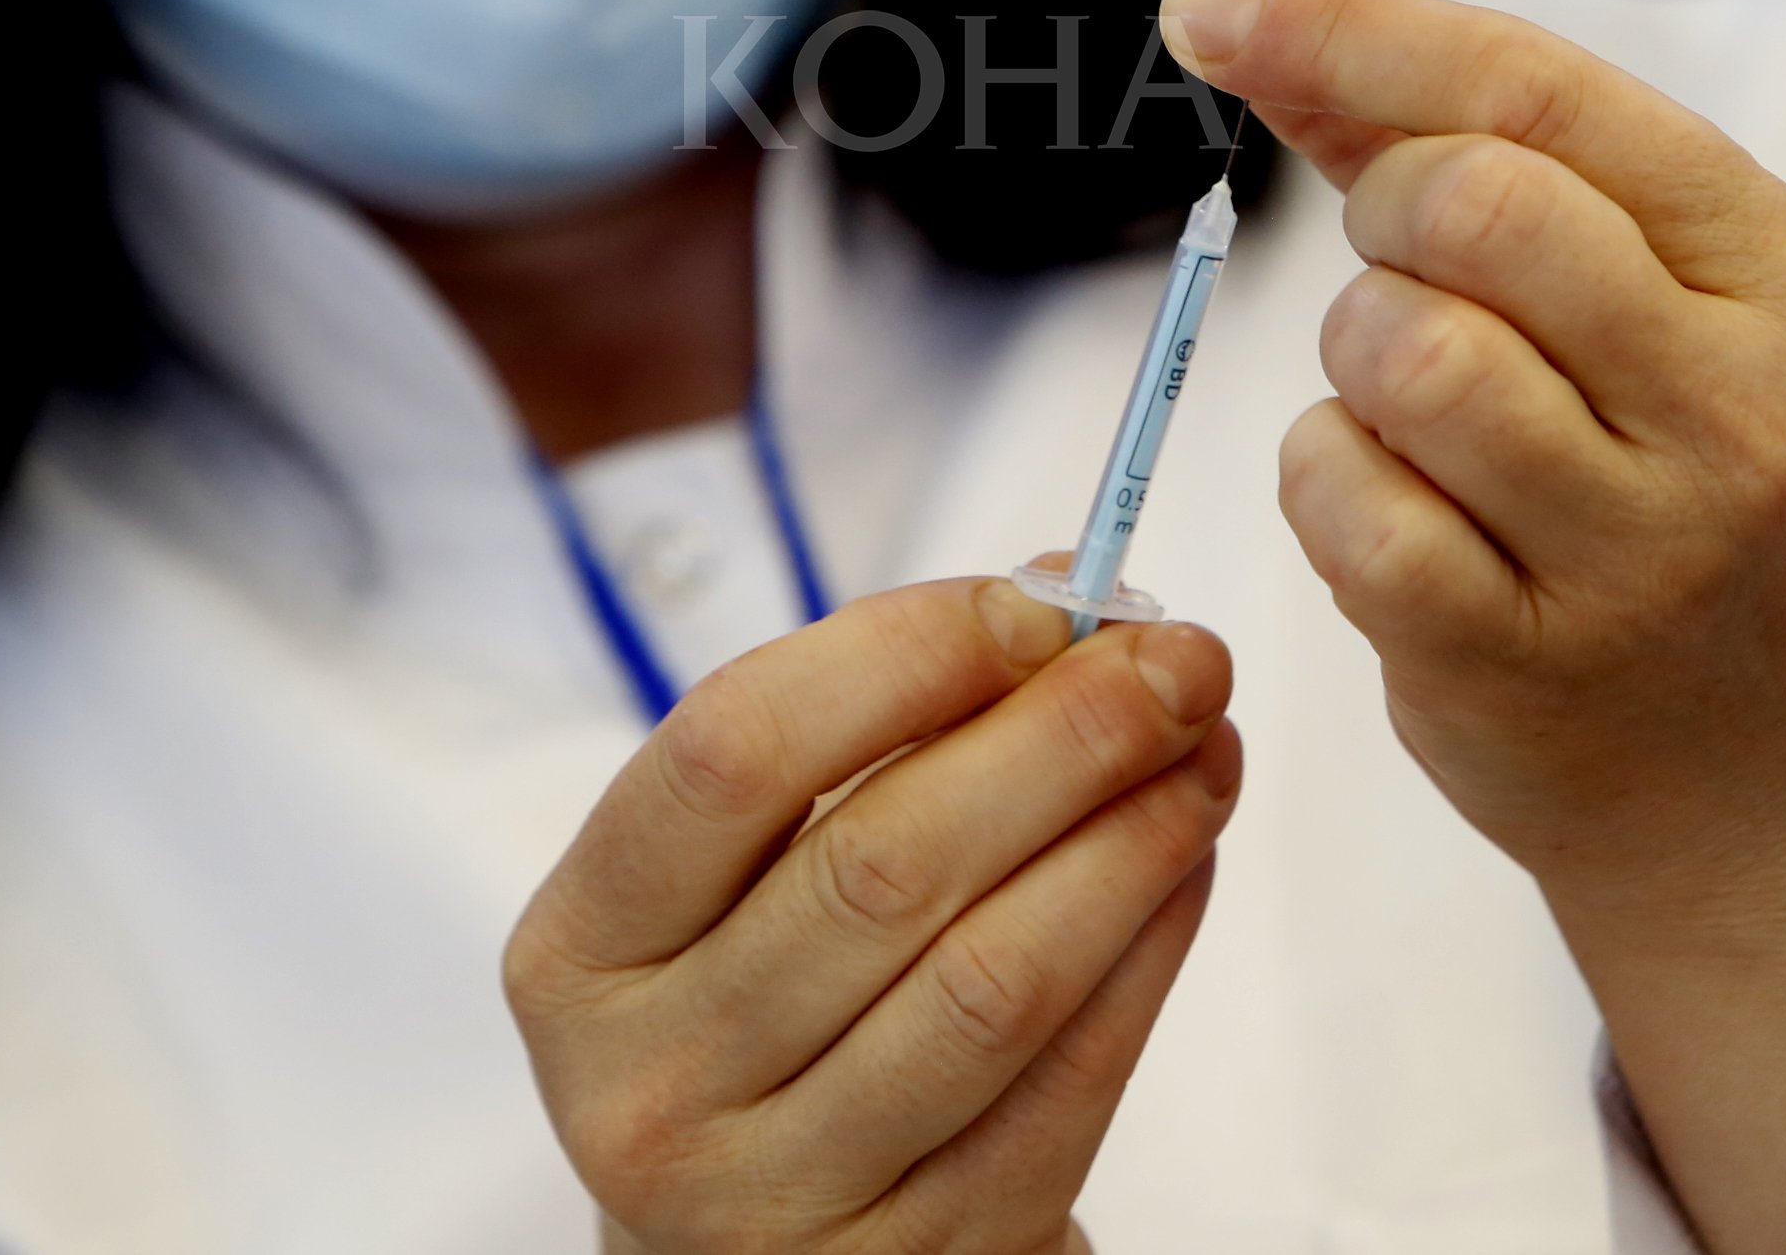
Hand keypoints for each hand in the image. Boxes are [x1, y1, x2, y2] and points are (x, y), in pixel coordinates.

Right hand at [504, 580, 1239, 1254]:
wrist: (757, 1243)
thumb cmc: (754, 1005)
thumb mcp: (745, 874)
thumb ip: (869, 731)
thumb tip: (1058, 595)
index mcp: (582, 948)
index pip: (732, 752)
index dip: (903, 654)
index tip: (1042, 601)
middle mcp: (654, 1082)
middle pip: (881, 864)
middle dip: (1058, 737)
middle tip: (1177, 657)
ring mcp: (779, 1196)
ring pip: (989, 980)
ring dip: (1125, 840)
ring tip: (1203, 752)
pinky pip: (1064, 1088)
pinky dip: (1147, 955)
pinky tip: (1183, 866)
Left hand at [1158, 0, 1785, 1254]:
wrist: (1767, 776)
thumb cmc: (1670, 485)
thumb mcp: (1641, 305)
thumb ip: (1458, 152)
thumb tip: (1249, 14)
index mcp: (1780, 270)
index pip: (1542, 93)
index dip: (1352, 30)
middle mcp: (1737, 404)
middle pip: (1472, 205)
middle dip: (1384, 214)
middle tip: (1407, 274)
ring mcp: (1641, 548)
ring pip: (1403, 351)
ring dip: (1354, 356)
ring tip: (1413, 406)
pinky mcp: (1523, 662)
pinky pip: (1344, 499)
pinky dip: (1327, 475)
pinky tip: (1392, 505)